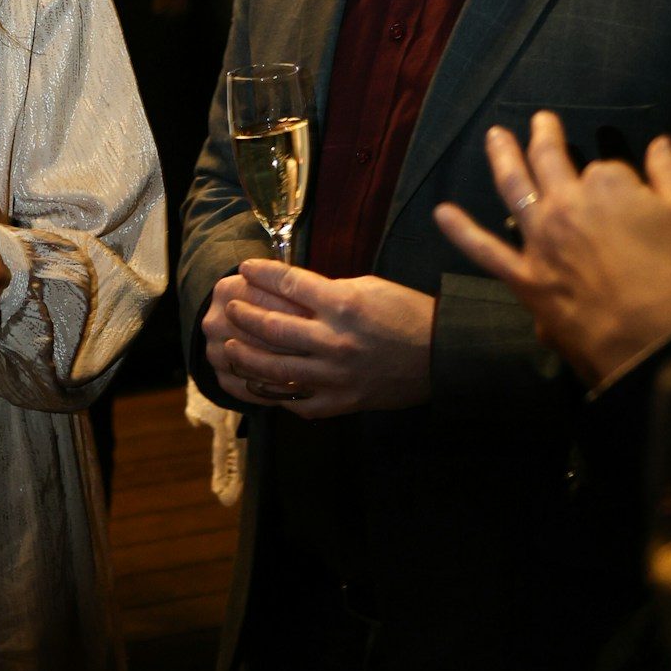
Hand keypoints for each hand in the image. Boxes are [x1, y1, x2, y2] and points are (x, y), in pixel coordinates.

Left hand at [205, 259, 434, 416]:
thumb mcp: (367, 287)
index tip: (245, 267)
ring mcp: (336, 375)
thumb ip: (327, 290)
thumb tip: (290, 289)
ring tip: (229, 345)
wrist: (442, 355)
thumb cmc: (406, 313)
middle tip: (229, 306)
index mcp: (342, 304)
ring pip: (275, 369)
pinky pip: (298, 402)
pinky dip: (275, 394)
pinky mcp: (342, 402)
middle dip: (243, 314)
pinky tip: (259, 384)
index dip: (260, 273)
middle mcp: (334, 340)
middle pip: (271, 326)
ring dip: (245, 356)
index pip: (287, 283)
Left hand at [433, 111, 670, 385]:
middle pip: (549, 160)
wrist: (648, 340)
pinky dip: (461, 231)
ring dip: (501, 157)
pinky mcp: (523, 274)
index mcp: (605, 184)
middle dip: (544, 136)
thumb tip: (659, 143)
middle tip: (541, 121)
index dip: (618, 178)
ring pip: (513, 186)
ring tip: (494, 135)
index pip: (605, 167)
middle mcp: (563, 202)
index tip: (628, 188)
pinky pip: (485, 250)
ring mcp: (538, 237)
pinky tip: (440, 213)